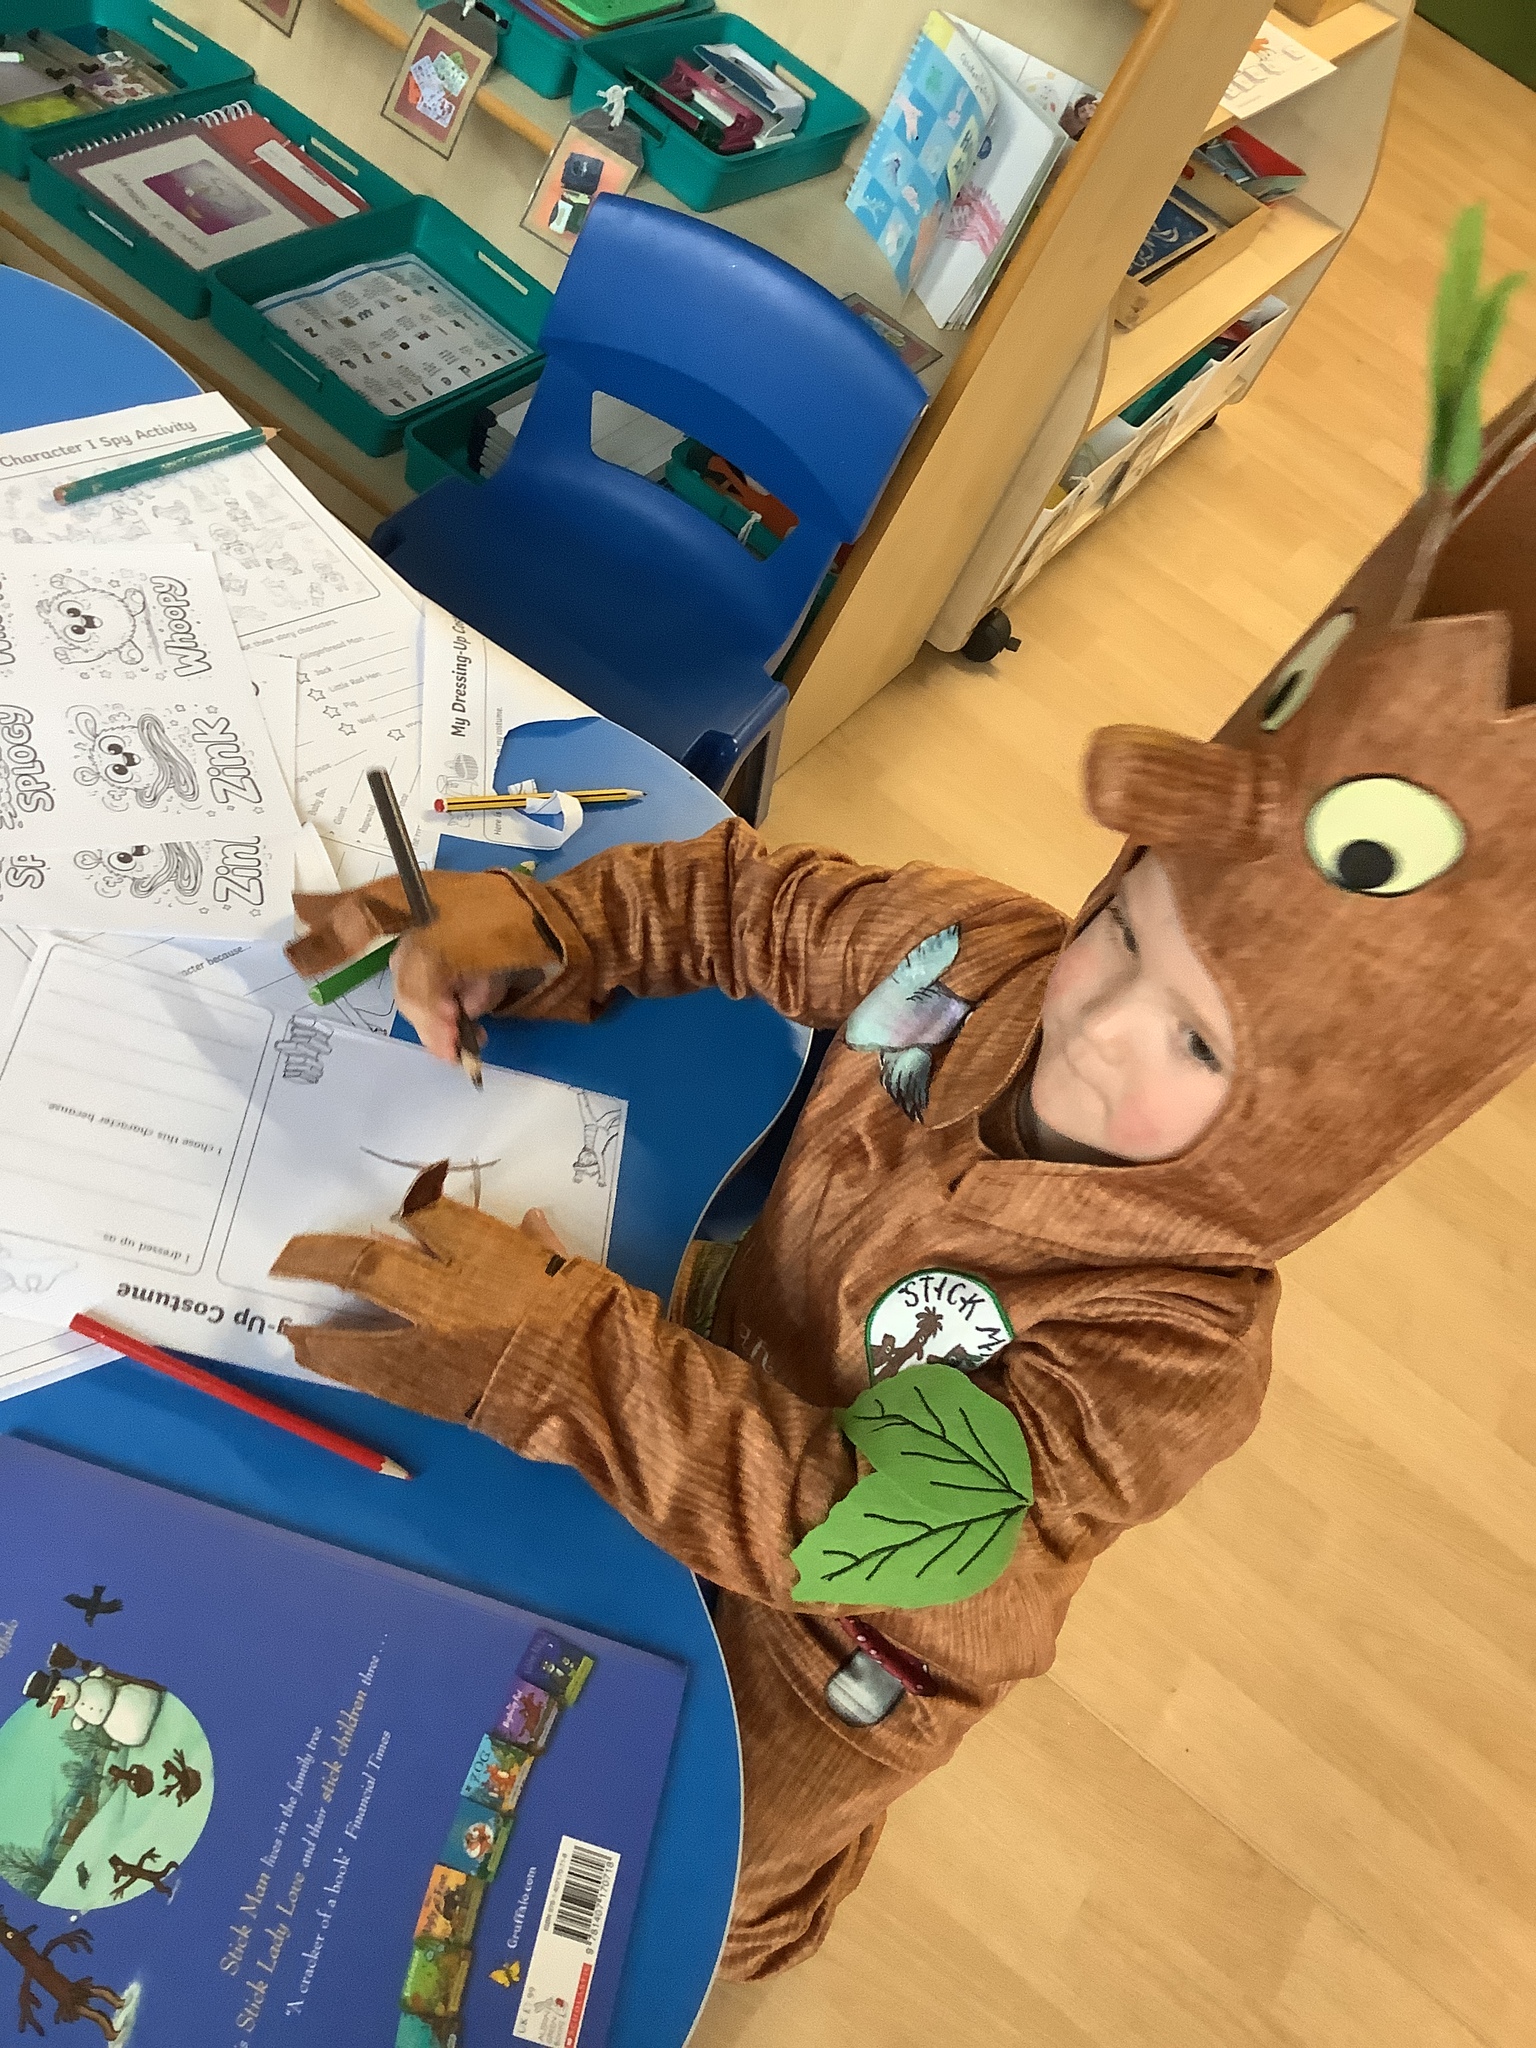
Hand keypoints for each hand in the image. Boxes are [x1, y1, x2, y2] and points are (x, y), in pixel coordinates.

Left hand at [271, 1165, 571, 1419]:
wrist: (601, 1389)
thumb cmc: (597, 1319)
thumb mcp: (573, 1266)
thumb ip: (542, 1245)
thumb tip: (529, 1224)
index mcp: (483, 1252)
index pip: (427, 1215)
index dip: (407, 1209)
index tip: (392, 1212)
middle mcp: (443, 1293)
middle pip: (364, 1265)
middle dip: (318, 1259)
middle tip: (285, 1258)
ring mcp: (430, 1345)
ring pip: (353, 1331)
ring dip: (316, 1330)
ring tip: (288, 1329)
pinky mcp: (432, 1392)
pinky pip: (375, 1378)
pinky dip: (343, 1368)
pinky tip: (321, 1362)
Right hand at [286, 870, 561, 1064]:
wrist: (566, 921)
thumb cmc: (494, 921)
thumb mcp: (441, 949)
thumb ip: (414, 986)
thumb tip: (423, 1026)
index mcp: (398, 899)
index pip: (345, 918)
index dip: (320, 942)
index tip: (297, 963)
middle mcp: (416, 916)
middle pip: (400, 975)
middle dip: (425, 1008)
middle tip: (448, 1040)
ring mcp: (447, 937)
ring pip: (433, 987)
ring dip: (454, 1006)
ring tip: (480, 1009)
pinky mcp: (474, 955)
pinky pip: (461, 987)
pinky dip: (475, 998)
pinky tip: (492, 996)